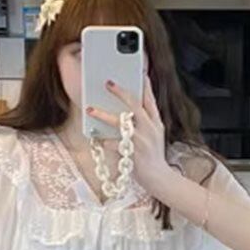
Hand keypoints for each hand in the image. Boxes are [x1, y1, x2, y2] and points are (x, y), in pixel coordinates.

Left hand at [86, 75, 170, 194]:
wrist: (159, 178)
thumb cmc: (154, 156)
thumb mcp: (157, 135)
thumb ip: (147, 120)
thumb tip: (133, 108)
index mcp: (156, 123)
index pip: (150, 99)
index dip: (144, 84)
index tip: (139, 71)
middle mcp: (148, 128)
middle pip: (134, 104)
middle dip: (120, 92)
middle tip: (108, 83)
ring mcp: (139, 140)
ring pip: (119, 122)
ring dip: (102, 115)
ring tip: (90, 109)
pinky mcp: (131, 152)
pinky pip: (112, 143)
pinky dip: (103, 140)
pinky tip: (98, 138)